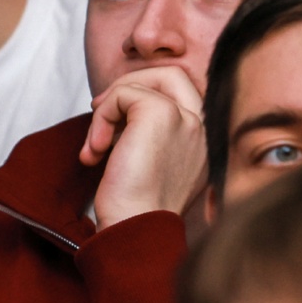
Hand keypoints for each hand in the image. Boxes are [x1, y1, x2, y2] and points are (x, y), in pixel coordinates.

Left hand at [82, 66, 209, 231]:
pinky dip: (100, 116)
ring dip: (106, 109)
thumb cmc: (139, 209)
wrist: (137, 228)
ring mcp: (187, 118)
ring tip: (95, 145)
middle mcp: (204, 126)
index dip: (145, 96)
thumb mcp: (156, 167)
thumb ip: (154, 137)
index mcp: (206, 141)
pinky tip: (95, 151)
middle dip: (128, 87)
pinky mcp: (161, 113)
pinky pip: (123, 93)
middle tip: (100, 112)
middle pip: (169, 74)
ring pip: (140, 82)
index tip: (116, 124)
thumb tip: (122, 113)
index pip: (182, 93)